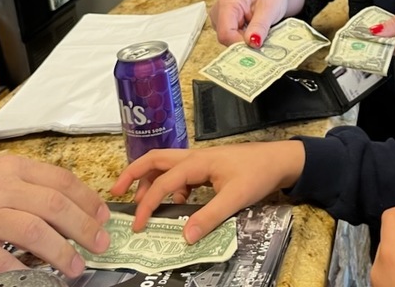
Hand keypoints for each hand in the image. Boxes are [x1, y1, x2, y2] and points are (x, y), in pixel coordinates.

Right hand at [0, 154, 110, 277]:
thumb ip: (34, 186)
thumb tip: (76, 207)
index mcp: (12, 168)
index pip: (61, 180)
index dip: (88, 200)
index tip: (103, 217)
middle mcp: (0, 190)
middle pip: (54, 206)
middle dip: (84, 227)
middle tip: (100, 244)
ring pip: (34, 232)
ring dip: (61, 252)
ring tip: (76, 266)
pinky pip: (3, 262)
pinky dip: (25, 272)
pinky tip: (39, 279)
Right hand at [109, 141, 304, 243]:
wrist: (280, 160)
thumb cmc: (258, 174)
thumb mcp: (235, 198)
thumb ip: (209, 217)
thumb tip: (184, 237)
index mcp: (196, 161)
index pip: (162, 181)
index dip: (147, 203)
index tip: (138, 224)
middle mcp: (193, 157)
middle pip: (154, 160)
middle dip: (132, 173)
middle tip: (115, 191)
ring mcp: (200, 160)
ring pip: (165, 165)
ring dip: (150, 179)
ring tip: (142, 202)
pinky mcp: (207, 167)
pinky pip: (179, 173)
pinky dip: (170, 185)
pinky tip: (178, 202)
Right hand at [208, 0, 306, 46]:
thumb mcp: (270, 8)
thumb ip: (260, 26)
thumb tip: (252, 43)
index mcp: (227, 4)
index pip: (226, 34)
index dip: (241, 45)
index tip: (258, 48)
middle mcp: (219, 12)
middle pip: (227, 40)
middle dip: (245, 44)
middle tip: (264, 38)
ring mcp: (221, 19)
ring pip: (231, 42)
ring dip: (247, 41)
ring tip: (261, 30)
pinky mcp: (226, 25)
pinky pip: (234, 40)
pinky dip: (247, 39)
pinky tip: (256, 31)